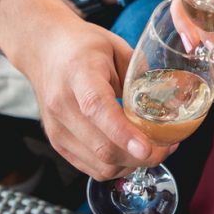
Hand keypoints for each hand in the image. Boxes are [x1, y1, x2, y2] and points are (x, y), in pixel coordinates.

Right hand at [0, 0, 171, 179]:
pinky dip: (117, 167)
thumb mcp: (115, 47)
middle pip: (102, 146)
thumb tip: (169, 99)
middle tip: (167, 148)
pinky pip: (92, 168)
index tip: (146, 148)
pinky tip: (131, 154)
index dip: (123, 132)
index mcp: (78, 74)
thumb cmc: (82, 45)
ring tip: (153, 150)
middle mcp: (63, 105)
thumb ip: (140, 74)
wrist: (44, 50)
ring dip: (132, 164)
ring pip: (100, 164)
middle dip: (141, 156)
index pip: (97, 108)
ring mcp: (57, 128)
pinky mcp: (58, 142)